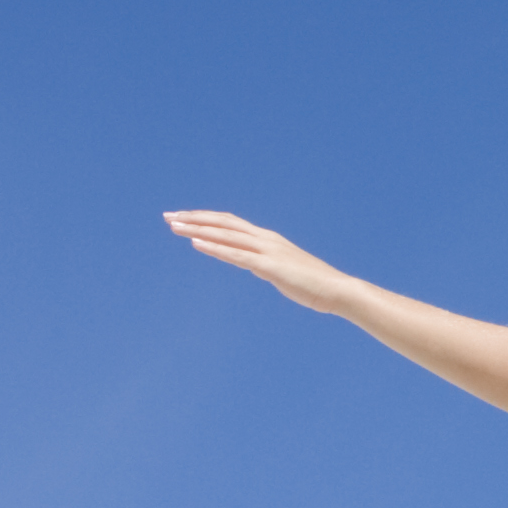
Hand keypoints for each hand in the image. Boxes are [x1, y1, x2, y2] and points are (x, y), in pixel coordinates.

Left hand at [165, 210, 361, 313]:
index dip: (206, 218)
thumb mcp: (285, 270)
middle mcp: (266, 239)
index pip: (230, 222)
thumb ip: (267, 264)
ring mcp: (268, 251)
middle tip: (168, 217)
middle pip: (223, 223)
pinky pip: (237, 255)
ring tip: (174, 227)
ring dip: (198, 229)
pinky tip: (195, 243)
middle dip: (194, 219)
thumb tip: (257, 266)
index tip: (183, 218)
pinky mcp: (270, 266)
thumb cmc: (315, 284)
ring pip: (226, 235)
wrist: (339, 291)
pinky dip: (215, 247)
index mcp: (268, 239)